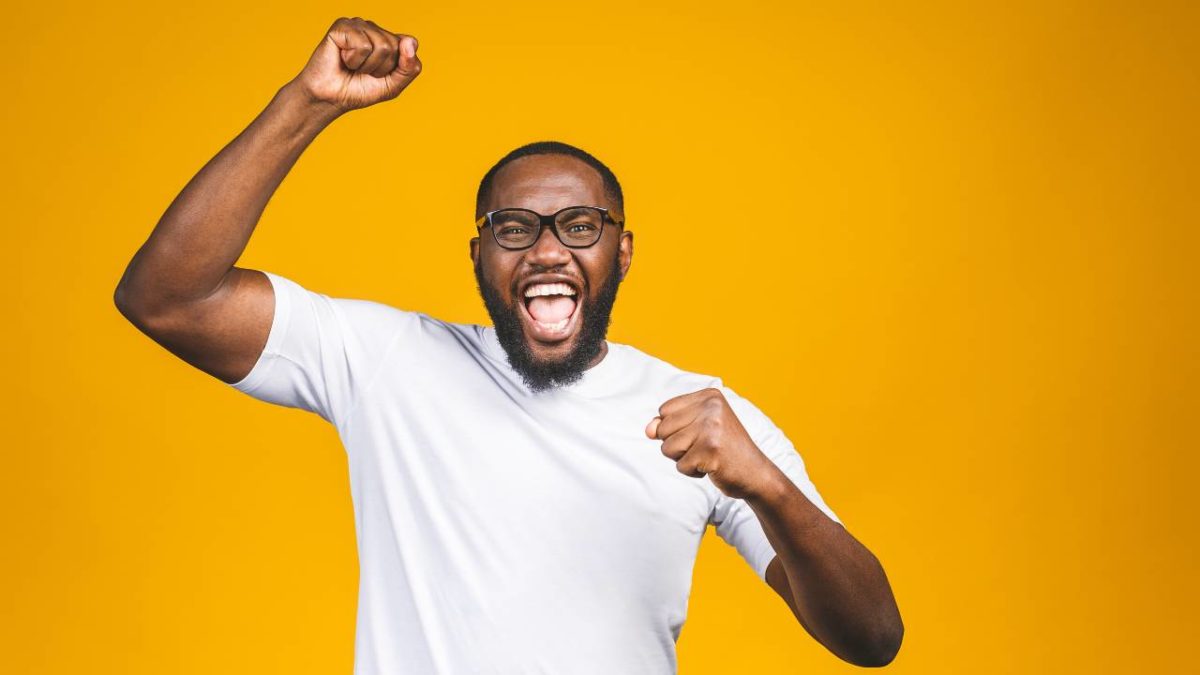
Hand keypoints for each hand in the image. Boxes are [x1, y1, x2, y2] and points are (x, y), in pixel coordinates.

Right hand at [291, 17, 421, 113]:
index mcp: (388, 38)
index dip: (399, 65)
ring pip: (382, 46)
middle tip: (363, 72)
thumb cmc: (359, 90)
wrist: (331, 98)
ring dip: (367, 66)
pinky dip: (354, 60)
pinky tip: (343, 59)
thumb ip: (410, 67)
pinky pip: (363, 46)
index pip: (411, 43)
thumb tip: (410, 41)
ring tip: (353, 66)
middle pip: (395, 46)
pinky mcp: (342, 26)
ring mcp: (358, 25)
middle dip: (381, 68)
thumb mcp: (393, 85)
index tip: (381, 74)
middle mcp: (374, 28)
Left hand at [645, 388, 782, 499]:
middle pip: (663, 429)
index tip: (700, 433)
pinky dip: (692, 472)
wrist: (756, 473)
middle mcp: (711, 407)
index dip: (674, 428)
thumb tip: (648, 429)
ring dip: (683, 459)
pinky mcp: (711, 451)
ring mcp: (712, 428)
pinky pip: (680, 466)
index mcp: (709, 396)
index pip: (664, 410)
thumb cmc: (723, 450)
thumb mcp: (697, 429)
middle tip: (705, 447)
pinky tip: (712, 466)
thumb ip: (669, 424)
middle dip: (677, 445)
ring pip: (667, 448)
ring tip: (707, 456)